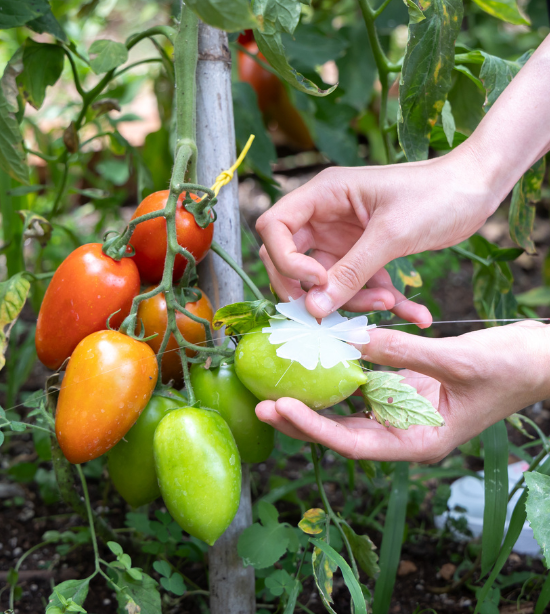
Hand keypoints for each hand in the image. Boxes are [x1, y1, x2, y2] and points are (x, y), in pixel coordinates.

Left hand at [254, 322, 549, 463]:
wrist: (542, 358)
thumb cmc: (513, 368)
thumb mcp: (457, 360)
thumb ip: (404, 353)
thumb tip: (354, 340)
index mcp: (420, 441)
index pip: (355, 443)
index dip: (316, 428)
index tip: (283, 409)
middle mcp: (405, 431)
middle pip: (341, 431)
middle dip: (301, 419)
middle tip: (260, 402)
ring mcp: (403, 410)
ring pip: (346, 408)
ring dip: (312, 397)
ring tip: (273, 383)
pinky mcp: (404, 386)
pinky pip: (362, 382)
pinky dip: (337, 372)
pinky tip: (310, 359)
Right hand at [255, 151, 498, 325]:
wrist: (479, 187)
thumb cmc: (437, 194)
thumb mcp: (392, 235)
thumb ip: (351, 272)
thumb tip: (314, 309)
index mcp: (323, 196)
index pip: (275, 228)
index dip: (285, 260)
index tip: (317, 281)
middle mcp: (325, 216)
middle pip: (290, 260)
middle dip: (312, 290)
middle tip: (334, 310)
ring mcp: (343, 237)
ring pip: (325, 281)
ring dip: (354, 299)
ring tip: (391, 302)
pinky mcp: (365, 253)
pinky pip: (359, 284)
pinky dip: (380, 300)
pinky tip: (412, 312)